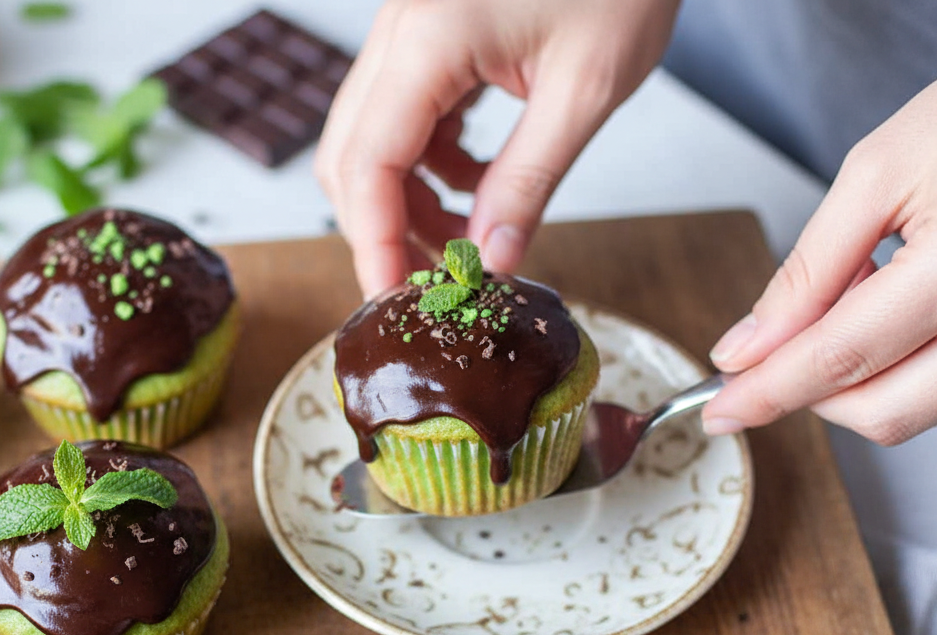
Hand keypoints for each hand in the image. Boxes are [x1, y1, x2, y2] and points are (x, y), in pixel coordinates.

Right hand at [316, 0, 680, 296]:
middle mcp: (400, 29)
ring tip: (466, 240)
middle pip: (350, 156)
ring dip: (405, 199)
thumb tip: (490, 260)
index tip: (393, 304)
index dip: (373, 245)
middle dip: (382, 228)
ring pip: (370, 138)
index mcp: (431, 39)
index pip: (367, 166)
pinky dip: (428, 162)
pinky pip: (403, 114)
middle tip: (432, 283)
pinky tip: (479, 182)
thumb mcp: (587, 89)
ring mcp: (408, 28)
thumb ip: (530, 180)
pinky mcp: (428, 32)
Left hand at [704, 41, 936, 444]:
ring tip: (858, 297)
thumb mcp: (871, 176)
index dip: (767, 391)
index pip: (840, 357)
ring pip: (914, 417)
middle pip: (880, 410)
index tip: (718, 409)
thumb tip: (743, 352)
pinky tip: (896, 314)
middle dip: (809, 394)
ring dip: (856, 381)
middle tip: (773, 350)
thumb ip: (803, 275)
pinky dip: (899, 376)